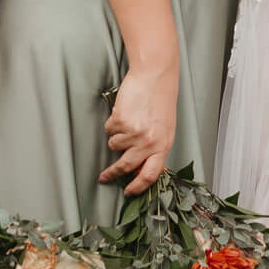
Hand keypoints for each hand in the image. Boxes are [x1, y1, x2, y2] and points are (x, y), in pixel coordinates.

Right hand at [100, 66, 178, 193]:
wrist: (154, 76)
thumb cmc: (160, 100)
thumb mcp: (164, 128)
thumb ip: (154, 148)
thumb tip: (139, 168)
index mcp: (163, 145)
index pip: (150, 175)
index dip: (138, 187)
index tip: (128, 192)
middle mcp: (149, 142)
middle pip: (126, 166)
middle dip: (112, 174)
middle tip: (104, 177)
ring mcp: (134, 133)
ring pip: (114, 145)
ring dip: (117, 136)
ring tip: (128, 120)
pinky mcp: (121, 121)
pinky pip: (110, 129)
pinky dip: (113, 122)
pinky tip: (124, 110)